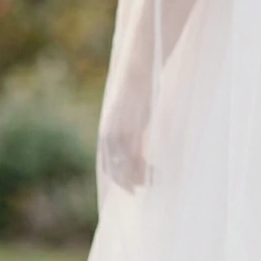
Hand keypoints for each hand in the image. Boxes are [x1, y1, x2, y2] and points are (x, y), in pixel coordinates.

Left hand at [100, 72, 151, 191]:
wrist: (139, 69)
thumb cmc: (138, 85)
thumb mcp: (126, 108)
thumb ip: (125, 123)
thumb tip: (133, 134)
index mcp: (106, 129)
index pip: (105, 160)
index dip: (115, 175)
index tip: (125, 185)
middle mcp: (110, 133)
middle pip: (114, 166)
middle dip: (124, 180)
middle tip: (136, 191)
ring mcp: (121, 131)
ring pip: (126, 164)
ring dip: (137, 176)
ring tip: (149, 183)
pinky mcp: (135, 128)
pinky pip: (138, 155)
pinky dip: (145, 166)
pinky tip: (155, 170)